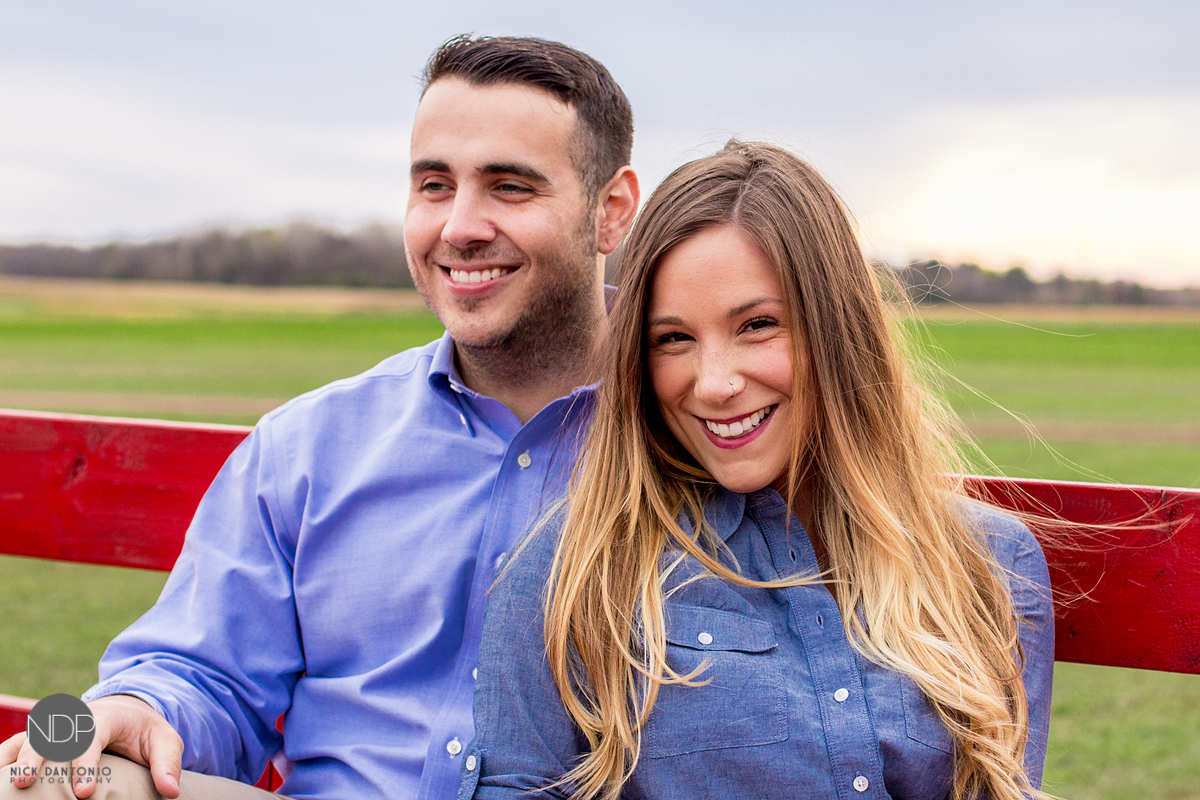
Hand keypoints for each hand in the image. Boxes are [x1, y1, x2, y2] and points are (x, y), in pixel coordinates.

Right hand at [0, 694, 182, 798]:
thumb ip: (168, 763)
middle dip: (38, 756)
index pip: (91, 737)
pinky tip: (0, 777)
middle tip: (28, 782)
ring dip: (14, 758)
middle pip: (51, 734)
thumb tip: (171, 791)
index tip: (83, 793)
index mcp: (106, 718)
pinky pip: (17, 747)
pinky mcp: (40, 740)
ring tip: (8, 781)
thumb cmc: (144, 731)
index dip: (85, 764)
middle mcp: (74, 720)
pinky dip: (6, 760)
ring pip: (28, 738)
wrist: (126, 712)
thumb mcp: (165, 741)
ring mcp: (54, 729)